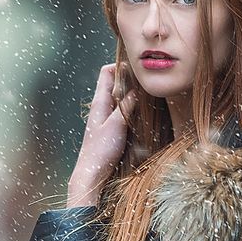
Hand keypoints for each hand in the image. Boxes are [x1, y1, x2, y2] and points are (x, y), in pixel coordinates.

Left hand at [67, 63, 137, 206]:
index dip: (120, 66)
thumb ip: (126, 106)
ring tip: (149, 95)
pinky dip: (133, 108)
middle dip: (131, 79)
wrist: (92, 174)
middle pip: (116, 83)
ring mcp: (107, 118)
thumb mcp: (116, 125)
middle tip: (148, 81)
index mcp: (99, 102)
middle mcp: (102, 107)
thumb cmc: (100, 151)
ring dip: (134, 94)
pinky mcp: (113, 129)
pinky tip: (144, 112)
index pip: (107, 72)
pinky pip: (124, 111)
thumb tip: (137, 89)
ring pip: (122, 98)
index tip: (137, 69)